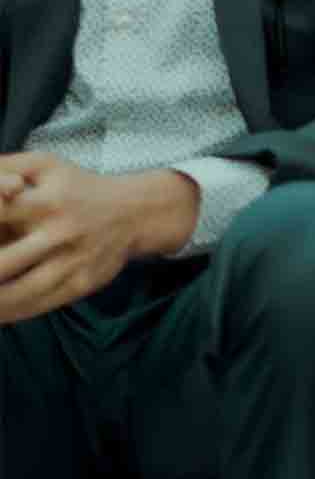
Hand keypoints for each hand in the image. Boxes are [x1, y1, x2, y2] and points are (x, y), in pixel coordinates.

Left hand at [0, 155, 199, 328]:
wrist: (137, 211)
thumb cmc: (76, 187)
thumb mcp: (43, 165)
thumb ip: (2, 169)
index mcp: (44, 201)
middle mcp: (58, 233)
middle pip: (1, 265)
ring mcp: (71, 262)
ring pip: (17, 293)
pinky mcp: (81, 284)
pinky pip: (38, 306)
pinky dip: (8, 314)